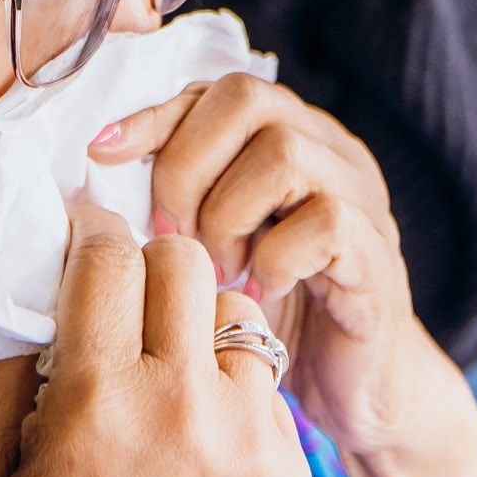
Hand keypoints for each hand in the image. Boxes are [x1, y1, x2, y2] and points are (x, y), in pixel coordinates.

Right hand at [0, 200, 311, 476]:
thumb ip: (5, 367)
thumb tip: (29, 284)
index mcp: (98, 402)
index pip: (108, 254)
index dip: (86, 235)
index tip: (78, 241)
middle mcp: (184, 410)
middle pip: (185, 261)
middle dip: (147, 267)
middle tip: (123, 302)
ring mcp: (250, 445)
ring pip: (238, 319)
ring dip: (197, 329)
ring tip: (165, 377)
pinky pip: (265, 394)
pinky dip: (229, 398)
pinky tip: (194, 445)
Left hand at [107, 73, 469, 467]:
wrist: (355, 387)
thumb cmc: (273, 310)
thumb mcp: (214, 242)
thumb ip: (178, 195)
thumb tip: (101, 160)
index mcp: (289, 134)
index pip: (216, 89)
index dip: (154, 115)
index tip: (102, 156)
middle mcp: (329, 150)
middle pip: (247, 100)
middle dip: (186, 166)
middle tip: (170, 235)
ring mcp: (360, 197)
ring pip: (282, 154)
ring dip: (226, 214)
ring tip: (216, 269)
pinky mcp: (375, 253)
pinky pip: (324, 222)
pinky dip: (274, 258)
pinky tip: (256, 291)